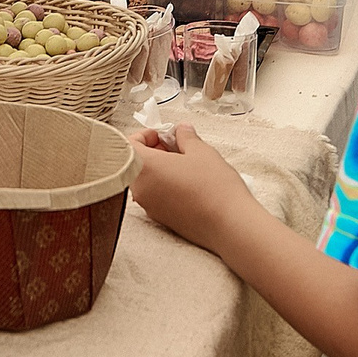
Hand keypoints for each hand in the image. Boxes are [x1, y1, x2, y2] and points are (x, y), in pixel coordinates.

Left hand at [129, 122, 257, 250]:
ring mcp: (149, 206)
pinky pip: (154, 195)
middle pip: (135, 162)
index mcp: (144, 168)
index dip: (146, 135)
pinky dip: (164, 184)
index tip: (163, 134)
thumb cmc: (215, 190)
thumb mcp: (201, 151)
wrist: (229, 224)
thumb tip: (181, 131)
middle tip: (176, 146)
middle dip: (154, 150)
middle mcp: (141, 189)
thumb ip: (186, 137)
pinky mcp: (160, 218)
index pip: (128, 145)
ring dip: (159, 168)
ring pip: (145, 179)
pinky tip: (187, 182)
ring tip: (185, 164)